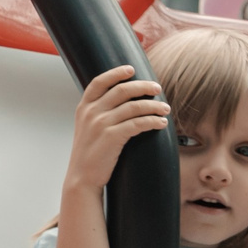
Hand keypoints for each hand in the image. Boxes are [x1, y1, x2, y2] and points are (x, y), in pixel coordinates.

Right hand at [63, 64, 166, 192]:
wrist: (81, 178)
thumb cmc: (89, 154)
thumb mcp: (86, 129)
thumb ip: (98, 113)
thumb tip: (121, 102)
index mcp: (84, 108)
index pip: (99, 82)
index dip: (116, 73)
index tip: (131, 69)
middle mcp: (91, 113)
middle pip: (122, 90)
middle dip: (143, 86)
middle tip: (158, 88)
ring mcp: (100, 124)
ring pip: (134, 106)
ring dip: (154, 106)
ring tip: (166, 109)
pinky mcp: (111, 137)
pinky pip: (138, 123)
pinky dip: (152, 121)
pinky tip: (161, 123)